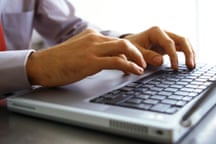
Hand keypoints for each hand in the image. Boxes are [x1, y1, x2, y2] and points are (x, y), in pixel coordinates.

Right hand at [26, 29, 145, 86]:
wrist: (41, 65)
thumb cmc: (58, 61)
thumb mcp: (79, 52)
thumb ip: (94, 52)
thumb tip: (109, 60)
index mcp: (92, 35)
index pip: (116, 41)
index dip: (129, 51)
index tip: (135, 59)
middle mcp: (94, 39)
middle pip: (124, 42)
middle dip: (137, 52)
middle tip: (143, 62)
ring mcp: (92, 49)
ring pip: (123, 48)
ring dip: (137, 58)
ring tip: (142, 67)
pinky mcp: (90, 61)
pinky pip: (116, 61)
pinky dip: (129, 66)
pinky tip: (135, 71)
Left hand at [124, 26, 195, 69]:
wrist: (128, 45)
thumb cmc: (130, 48)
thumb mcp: (135, 52)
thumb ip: (147, 56)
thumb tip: (161, 61)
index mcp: (155, 32)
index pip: (169, 43)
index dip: (173, 56)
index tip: (175, 68)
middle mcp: (164, 32)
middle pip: (182, 39)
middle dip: (188, 52)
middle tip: (190, 66)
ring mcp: (168, 37)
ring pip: (184, 43)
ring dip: (190, 53)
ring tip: (192, 66)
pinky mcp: (169, 44)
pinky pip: (181, 47)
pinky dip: (186, 54)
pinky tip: (189, 63)